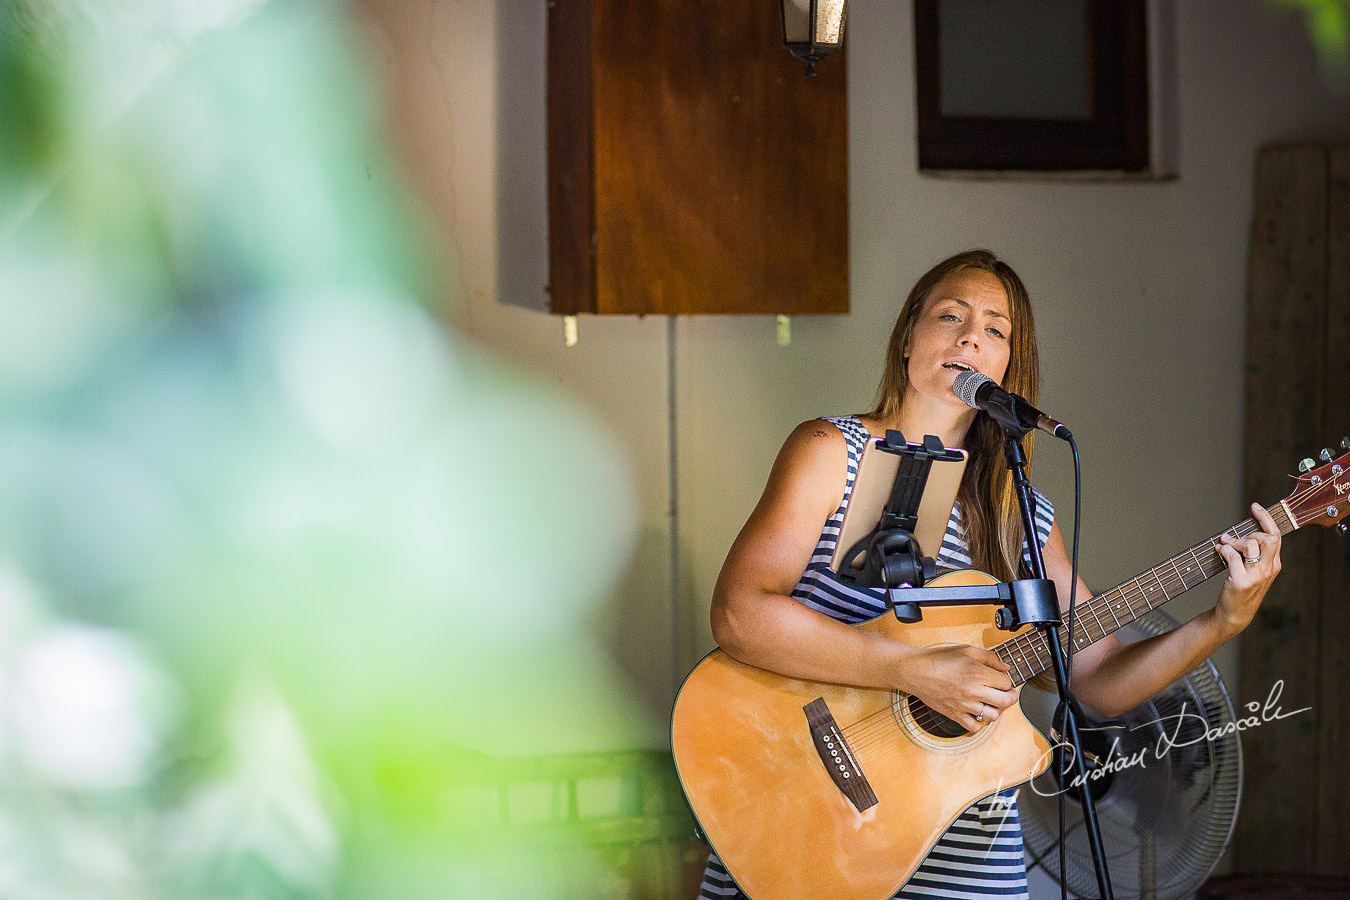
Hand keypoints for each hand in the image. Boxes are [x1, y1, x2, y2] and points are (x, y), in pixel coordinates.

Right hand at [903, 643, 1015, 731]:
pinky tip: (977, 713)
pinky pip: (975, 727)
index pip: (1006, 682)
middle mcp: (973, 691)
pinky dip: (980, 723)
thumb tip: (1006, 668)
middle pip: (1006, 701)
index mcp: (978, 673)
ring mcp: (964, 705)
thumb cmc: (939, 659)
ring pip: (993, 716)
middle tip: (1008, 693)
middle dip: (1011, 697)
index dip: (1007, 680)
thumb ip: (990, 658)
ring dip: (996, 709)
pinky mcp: (955, 715)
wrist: (915, 671)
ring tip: (990, 702)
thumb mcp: (966, 650)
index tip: (1002, 679)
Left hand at [1214, 502, 1282, 636]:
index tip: (1255, 506)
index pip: (1275, 536)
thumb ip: (1251, 554)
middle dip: (1248, 533)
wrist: (1234, 615)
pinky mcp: (1241, 581)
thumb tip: (1236, 534)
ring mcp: (1256, 576)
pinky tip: (1218, 550)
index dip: (1265, 518)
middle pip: (1266, 538)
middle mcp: (1268, 569)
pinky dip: (1223, 549)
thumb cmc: (1241, 590)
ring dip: (1234, 540)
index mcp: (1274, 565)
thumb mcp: (1253, 571)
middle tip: (1233, 538)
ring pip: (1250, 544)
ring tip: (1223, 543)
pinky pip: (1232, 556)